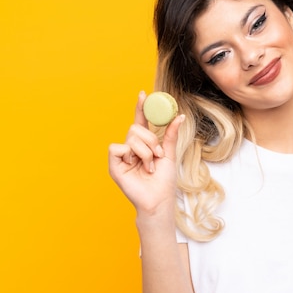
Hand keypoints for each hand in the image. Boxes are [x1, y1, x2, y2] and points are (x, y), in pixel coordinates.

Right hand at [108, 91, 183, 214]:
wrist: (159, 199)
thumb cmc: (164, 181)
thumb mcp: (170, 154)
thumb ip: (171, 135)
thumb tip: (179, 115)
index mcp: (144, 145)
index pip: (141, 122)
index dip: (141, 108)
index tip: (143, 94)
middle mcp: (131, 148)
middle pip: (136, 128)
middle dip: (151, 140)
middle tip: (158, 156)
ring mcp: (122, 156)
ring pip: (131, 137)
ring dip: (145, 151)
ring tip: (149, 166)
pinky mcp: (114, 165)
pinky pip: (117, 147)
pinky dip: (131, 155)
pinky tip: (135, 166)